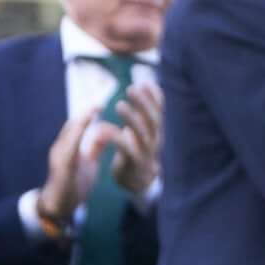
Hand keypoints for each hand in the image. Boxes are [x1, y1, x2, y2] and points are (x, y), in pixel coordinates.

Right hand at [37, 106, 105, 233]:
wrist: (60, 206)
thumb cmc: (74, 184)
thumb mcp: (87, 163)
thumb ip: (93, 148)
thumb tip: (103, 134)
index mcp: (68, 148)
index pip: (77, 127)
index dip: (87, 115)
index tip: (99, 104)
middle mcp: (61, 149)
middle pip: (71, 127)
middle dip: (84, 115)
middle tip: (97, 104)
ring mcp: (59, 158)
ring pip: (68, 136)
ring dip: (80, 124)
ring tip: (91, 112)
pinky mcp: (62, 169)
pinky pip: (69, 152)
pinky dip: (77, 141)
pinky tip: (85, 135)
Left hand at [108, 79, 162, 195]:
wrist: (139, 181)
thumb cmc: (139, 149)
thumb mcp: (145, 128)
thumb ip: (145, 109)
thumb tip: (149, 84)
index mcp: (156, 131)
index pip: (159, 111)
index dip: (155, 97)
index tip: (146, 82)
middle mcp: (154, 140)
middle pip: (153, 120)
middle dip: (144, 103)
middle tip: (131, 88)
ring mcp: (146, 152)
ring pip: (142, 133)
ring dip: (132, 118)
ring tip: (120, 104)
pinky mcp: (134, 163)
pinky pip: (127, 149)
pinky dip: (117, 138)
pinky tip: (105, 129)